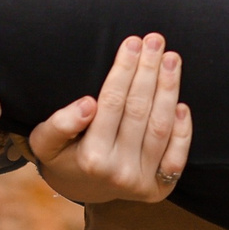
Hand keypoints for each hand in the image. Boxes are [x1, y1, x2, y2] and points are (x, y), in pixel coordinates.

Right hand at [28, 33, 193, 203]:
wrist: (80, 189)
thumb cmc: (63, 155)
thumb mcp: (45, 141)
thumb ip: (60, 123)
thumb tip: (87, 104)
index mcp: (91, 157)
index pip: (112, 103)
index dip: (124, 70)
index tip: (132, 42)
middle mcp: (119, 171)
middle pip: (139, 111)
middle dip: (149, 71)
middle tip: (155, 40)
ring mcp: (141, 182)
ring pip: (160, 128)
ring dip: (169, 90)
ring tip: (171, 59)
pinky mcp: (159, 189)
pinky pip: (177, 158)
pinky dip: (183, 130)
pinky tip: (181, 103)